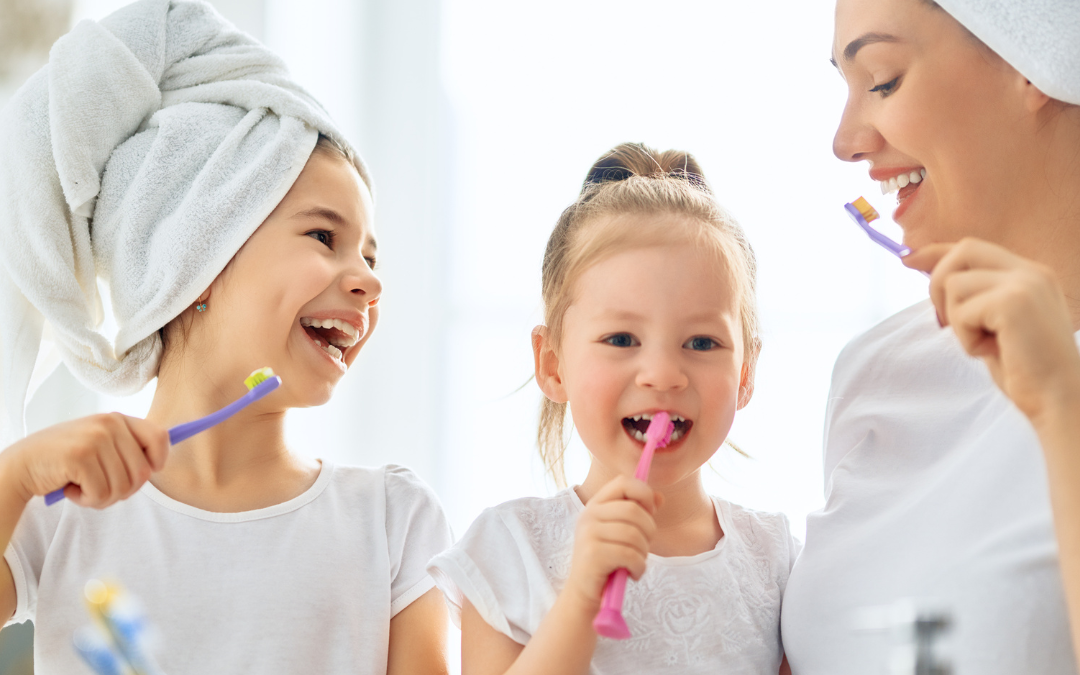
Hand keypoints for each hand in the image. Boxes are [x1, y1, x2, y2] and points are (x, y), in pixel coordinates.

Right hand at [0, 414, 169, 507]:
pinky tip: (71, 489)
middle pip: (143, 473)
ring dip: (103, 498)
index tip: (145, 473)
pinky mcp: (80, 457)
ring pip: (123, 487)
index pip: (160, 437)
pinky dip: (86, 500)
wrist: (22, 465)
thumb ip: (127, 449)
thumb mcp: (100, 444)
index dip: (158, 461)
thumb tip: (158, 465)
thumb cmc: (66, 459)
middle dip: (124, 490)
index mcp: (118, 419)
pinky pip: (101, 494)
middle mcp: (109, 424)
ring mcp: (95, 439)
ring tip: (83, 486)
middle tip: (100, 487)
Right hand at [565, 476, 659, 611]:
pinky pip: (631, 555)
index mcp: (595, 505)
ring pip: (634, 534)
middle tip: (644, 547)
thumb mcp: (622, 533)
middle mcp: (589, 515)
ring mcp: (588, 534)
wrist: (584, 593)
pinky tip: (633, 573)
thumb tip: (659, 497)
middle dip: (649, 531)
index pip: (623, 483)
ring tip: (636, 563)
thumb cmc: (607, 561)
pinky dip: (639, 567)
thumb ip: (639, 513)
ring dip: (644, 552)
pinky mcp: (593, 554)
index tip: (650, 512)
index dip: (643, 493)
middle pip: (634, 510)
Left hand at [904, 238, 1079, 425]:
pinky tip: (992, 352)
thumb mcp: (996, 325)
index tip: (910, 259)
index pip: (973, 247)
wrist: (1060, 398)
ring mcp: (1025, 283)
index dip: (937, 251)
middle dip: (939, 282)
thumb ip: (975, 298)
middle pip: (963, 250)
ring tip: (985, 343)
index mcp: (1030, 275)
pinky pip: (961, 312)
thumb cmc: (1026, 370)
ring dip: (958, 322)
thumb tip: (931, 274)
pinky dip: (966, 339)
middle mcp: (1031, 272)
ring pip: (954, 284)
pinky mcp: (1013, 302)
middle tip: (946, 321)